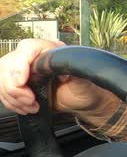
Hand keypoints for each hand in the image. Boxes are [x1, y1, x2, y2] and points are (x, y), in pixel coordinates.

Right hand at [0, 39, 117, 117]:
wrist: (85, 102)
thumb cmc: (87, 87)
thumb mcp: (85, 78)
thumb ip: (73, 70)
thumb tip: (60, 68)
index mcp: (50, 49)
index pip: (27, 48)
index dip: (20, 65)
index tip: (22, 82)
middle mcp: (34, 57)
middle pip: (8, 65)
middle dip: (15, 87)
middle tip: (30, 100)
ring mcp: (24, 71)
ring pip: (3, 80)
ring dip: (13, 97)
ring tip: (32, 105)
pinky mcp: (19, 85)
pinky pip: (4, 91)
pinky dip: (12, 102)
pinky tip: (26, 107)